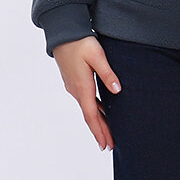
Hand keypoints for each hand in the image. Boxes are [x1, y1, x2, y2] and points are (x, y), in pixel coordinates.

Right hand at [53, 36, 120, 150]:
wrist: (62, 33)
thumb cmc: (80, 42)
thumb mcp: (97, 56)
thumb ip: (107, 74)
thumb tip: (117, 90)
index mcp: (83, 87)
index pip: (92, 116)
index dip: (100, 131)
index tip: (106, 145)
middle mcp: (76, 90)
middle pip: (90, 116)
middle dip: (100, 131)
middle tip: (109, 146)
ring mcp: (74, 86)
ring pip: (88, 109)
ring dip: (98, 122)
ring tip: (107, 133)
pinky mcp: (74, 81)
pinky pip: (86, 101)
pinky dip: (94, 110)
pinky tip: (101, 112)